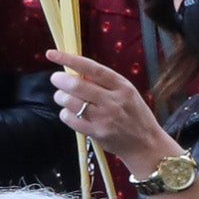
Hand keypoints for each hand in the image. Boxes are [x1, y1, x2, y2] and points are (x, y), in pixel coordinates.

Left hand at [46, 48, 167, 162]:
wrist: (146, 144)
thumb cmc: (135, 115)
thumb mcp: (127, 93)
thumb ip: (105, 82)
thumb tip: (76, 71)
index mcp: (122, 86)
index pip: (92, 68)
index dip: (69, 59)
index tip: (52, 54)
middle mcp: (113, 101)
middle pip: (76, 85)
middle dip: (60, 80)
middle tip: (56, 79)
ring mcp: (104, 118)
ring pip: (69, 101)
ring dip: (60, 97)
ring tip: (64, 97)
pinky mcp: (95, 132)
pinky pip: (69, 118)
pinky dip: (64, 113)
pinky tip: (70, 113)